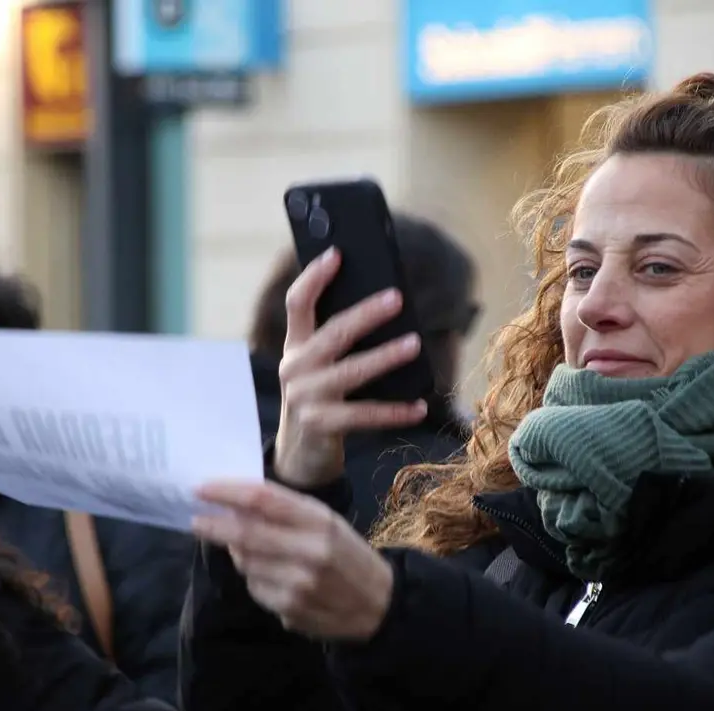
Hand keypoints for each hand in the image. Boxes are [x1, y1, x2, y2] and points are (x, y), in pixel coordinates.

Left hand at [193, 479, 394, 640]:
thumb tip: (235, 507)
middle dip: (214, 526)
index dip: (226, 492)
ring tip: (251, 550)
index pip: (263, 500)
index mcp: (320, 521)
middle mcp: (309, 551)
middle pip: (246, 534)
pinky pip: (255, 589)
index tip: (201, 488)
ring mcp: (299, 584)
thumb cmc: (347, 554)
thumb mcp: (326, 523)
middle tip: (196, 519)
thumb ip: (286, 513)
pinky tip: (274, 577)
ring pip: (246, 563)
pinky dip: (255, 579)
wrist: (380, 603)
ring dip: (238, 554)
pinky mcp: (290, 610)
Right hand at [274, 247, 427, 487]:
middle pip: (333, 333)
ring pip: (351, 372)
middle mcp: (295, 368)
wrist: (299, 453)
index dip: (314, 277)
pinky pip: (364, 415)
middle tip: (397, 298)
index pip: (298, 303)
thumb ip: (336, 341)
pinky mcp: (321, 425)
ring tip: (414, 344)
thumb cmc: (320, 398)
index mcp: (294, 346)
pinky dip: (395, 411)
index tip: (338, 254)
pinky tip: (419, 406)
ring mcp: (306, 398)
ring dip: (385, 357)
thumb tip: (386, 308)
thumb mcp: (318, 366)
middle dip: (366, 314)